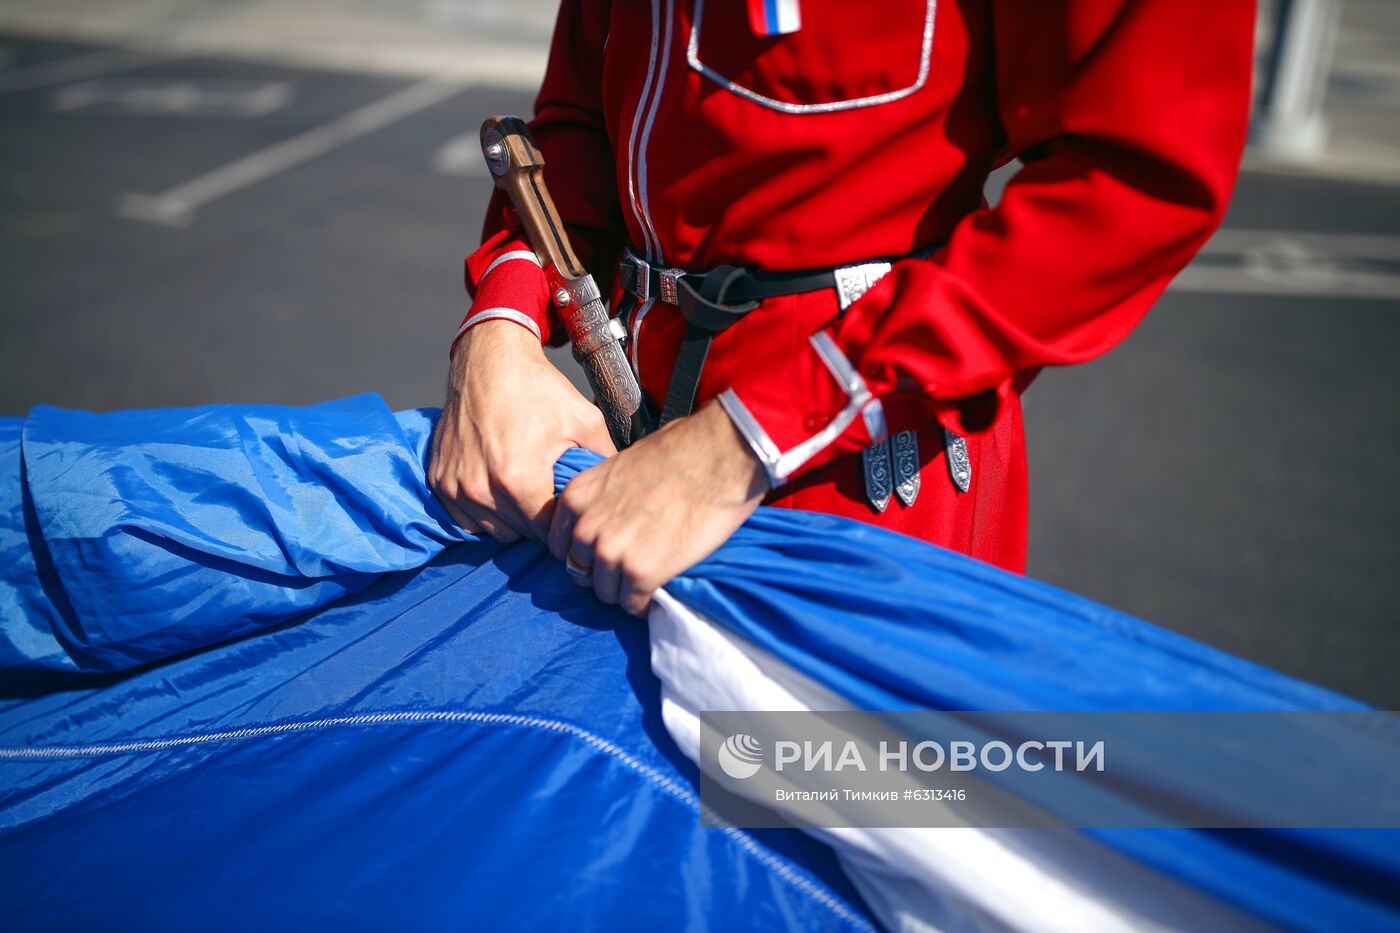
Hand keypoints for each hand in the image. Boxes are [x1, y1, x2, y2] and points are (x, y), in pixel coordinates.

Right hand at [430, 320, 616, 540]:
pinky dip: (482, 510)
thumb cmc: (536, 388)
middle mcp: (482, 488)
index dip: (561, 522)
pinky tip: (498, 487)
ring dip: (510, 518)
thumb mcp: (585, 420)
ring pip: (493, 529)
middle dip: (537, 520)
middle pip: (520, 533)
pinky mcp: (439, 479)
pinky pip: (466, 518)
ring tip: (524, 489)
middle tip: (547, 492)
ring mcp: (456, 486)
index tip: (567, 506)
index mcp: (518, 479)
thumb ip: (604, 459)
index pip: (546, 531)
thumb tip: (620, 489)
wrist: (489, 360)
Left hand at [548, 401, 767, 615]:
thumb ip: (607, 494)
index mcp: (578, 495)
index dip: (583, 552)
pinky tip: (659, 592)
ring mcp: (611, 552)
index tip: (603, 554)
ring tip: (647, 582)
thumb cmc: (683, 451)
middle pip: (579, 571)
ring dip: (624, 591)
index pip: (559, 543)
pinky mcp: (640, 573)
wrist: (720, 456)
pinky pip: (633, 604)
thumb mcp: (626, 463)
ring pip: (605, 592)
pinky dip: (646, 603)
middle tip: (627, 570)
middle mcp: (586, 526)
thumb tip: (613, 509)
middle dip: (601, 573)